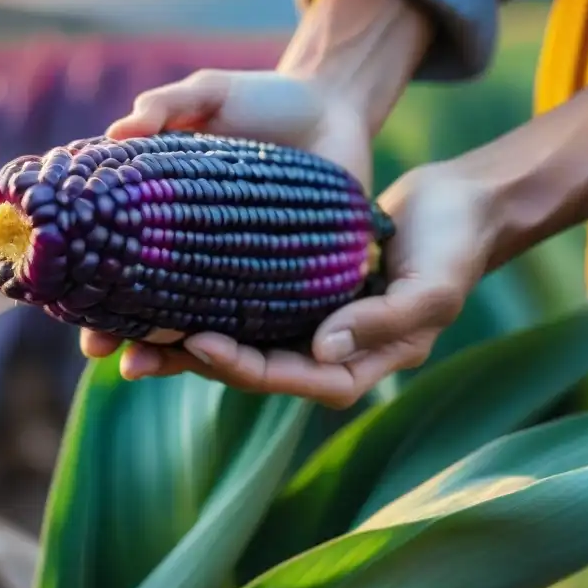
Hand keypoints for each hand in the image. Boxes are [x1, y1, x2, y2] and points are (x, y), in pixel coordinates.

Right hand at [81, 67, 374, 365]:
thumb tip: (117, 134)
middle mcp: (200, 254)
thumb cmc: (267, 101)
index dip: (93, 287)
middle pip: (154, 307)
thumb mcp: (213, 95)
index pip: (120, 261)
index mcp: (169, 216)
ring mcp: (243, 274)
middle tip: (108, 354)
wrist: (337, 110)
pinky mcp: (291, 286)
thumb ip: (169, 106)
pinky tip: (218, 360)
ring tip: (147, 367)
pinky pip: (260, 323)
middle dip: (125, 335)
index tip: (72, 311)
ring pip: (201, 327)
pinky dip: (239, 345)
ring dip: (172, 353)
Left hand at [95, 162, 495, 408]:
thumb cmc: (452, 250)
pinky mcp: (295, 291)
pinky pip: (243, 299)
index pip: (288, 377)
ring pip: (237, 335)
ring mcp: (307, 324)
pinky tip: (163, 284)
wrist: (460, 209)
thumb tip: (322, 351)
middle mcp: (325, 354)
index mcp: (357, 368)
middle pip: (249, 365)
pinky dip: (207, 295)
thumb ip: (380, 325)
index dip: (241, 366)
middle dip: (192, 359)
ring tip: (127, 327)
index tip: (197, 341)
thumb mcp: (429, 291)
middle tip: (133, 349)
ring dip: (185, 333)